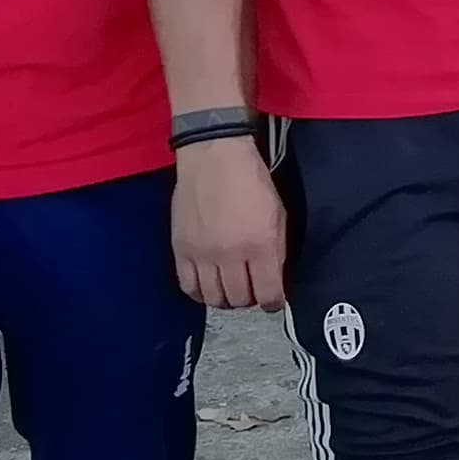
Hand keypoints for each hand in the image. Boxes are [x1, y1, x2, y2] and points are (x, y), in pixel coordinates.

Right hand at [172, 142, 287, 312]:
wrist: (214, 156)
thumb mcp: (278, 215)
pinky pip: (188, 286)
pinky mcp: (180, 249)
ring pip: (213, 298)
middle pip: (239, 300)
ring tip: (230, 288)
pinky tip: (208, 284)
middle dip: (249, 300)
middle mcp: (230, 254)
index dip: (273, 303)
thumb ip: (276, 251)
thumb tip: (275, 280)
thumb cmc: (251, 181)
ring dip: (224, 299)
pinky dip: (200, 292)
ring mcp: (202, 254)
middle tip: (251, 290)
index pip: (268, 294)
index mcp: (260, 244)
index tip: (272, 301)